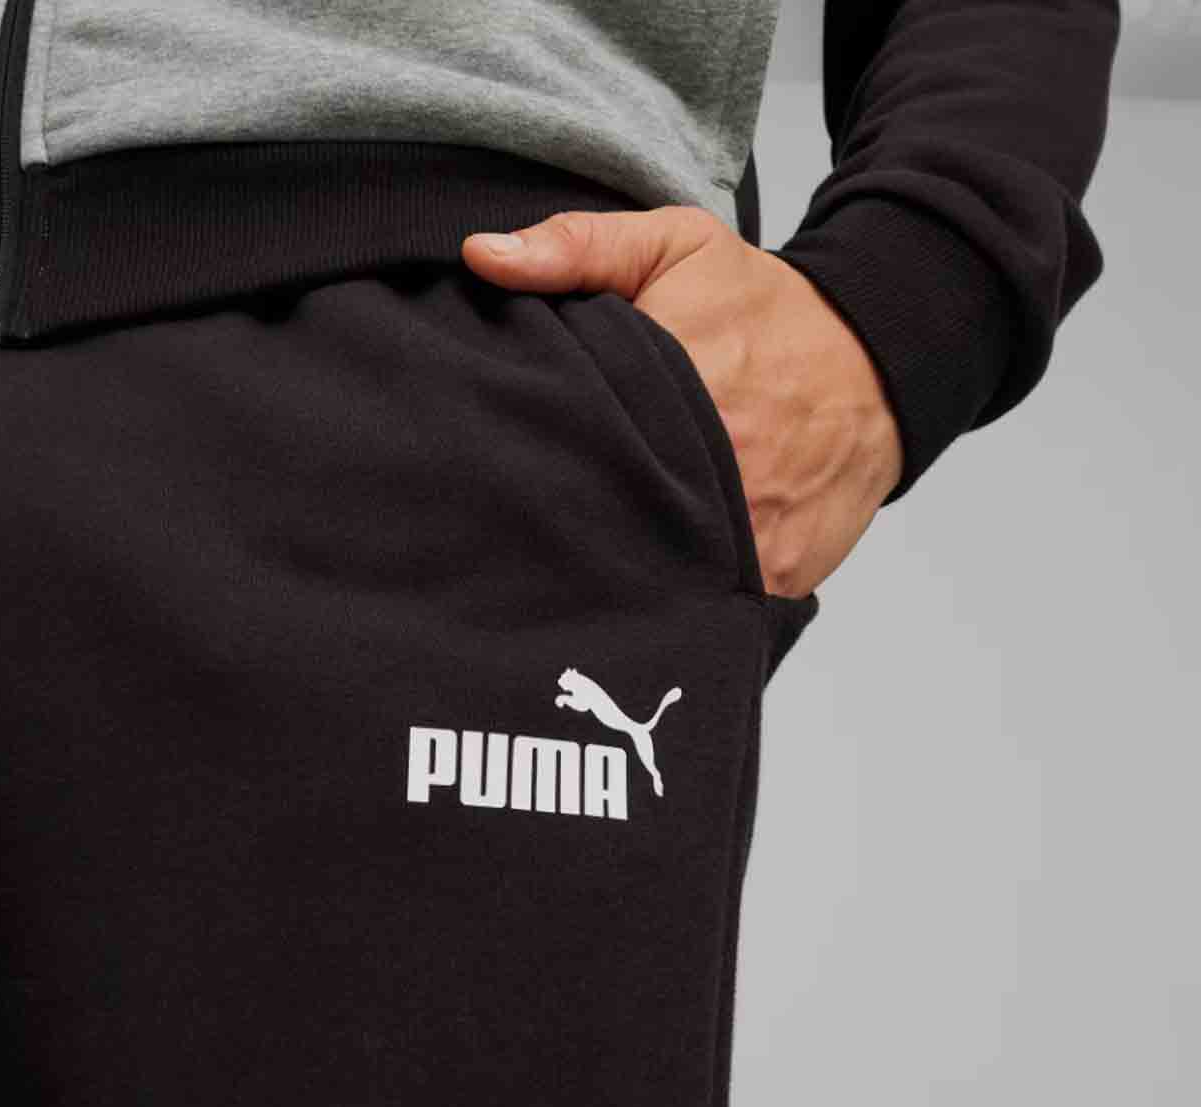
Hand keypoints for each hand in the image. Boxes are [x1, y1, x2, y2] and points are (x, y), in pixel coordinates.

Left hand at [461, 207, 904, 598]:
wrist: (876, 360)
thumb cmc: (763, 309)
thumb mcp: (674, 249)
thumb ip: (576, 247)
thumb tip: (481, 256)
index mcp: (673, 388)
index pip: (574, 444)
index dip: (534, 462)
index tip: (513, 465)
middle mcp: (714, 470)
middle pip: (608, 526)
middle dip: (572, 527)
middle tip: (536, 526)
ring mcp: (750, 535)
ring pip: (659, 581)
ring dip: (626, 577)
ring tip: (591, 563)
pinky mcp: (779, 577)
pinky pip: (714, 608)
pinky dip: (684, 604)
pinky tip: (653, 587)